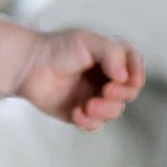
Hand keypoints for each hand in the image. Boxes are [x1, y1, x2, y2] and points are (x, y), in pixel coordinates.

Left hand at [12, 27, 145, 130]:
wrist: (30, 66)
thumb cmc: (59, 49)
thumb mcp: (88, 42)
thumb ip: (112, 53)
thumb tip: (124, 76)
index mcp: (113, 60)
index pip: (136, 71)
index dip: (135, 77)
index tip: (119, 78)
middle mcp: (107, 79)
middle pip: (129, 94)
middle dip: (120, 95)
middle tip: (105, 92)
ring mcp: (95, 97)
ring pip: (114, 112)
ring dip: (105, 111)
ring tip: (88, 106)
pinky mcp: (82, 113)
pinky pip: (95, 125)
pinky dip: (89, 122)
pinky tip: (76, 113)